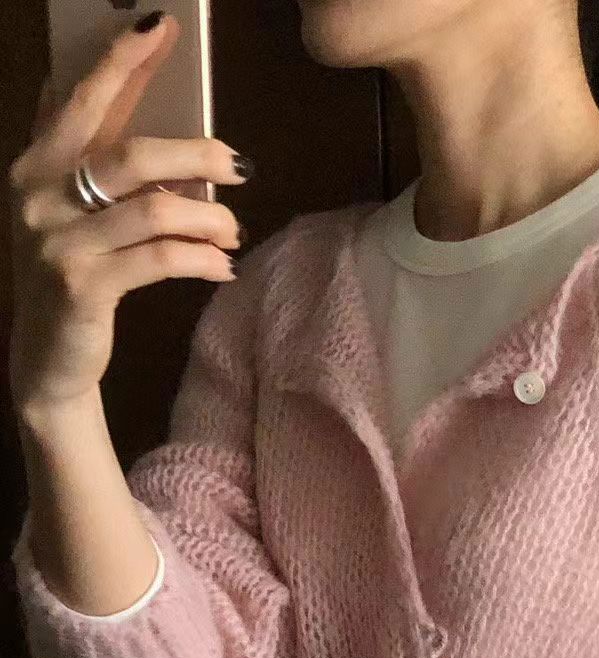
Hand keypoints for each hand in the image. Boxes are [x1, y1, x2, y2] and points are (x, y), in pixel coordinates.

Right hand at [7, 13, 248, 416]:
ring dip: (208, 216)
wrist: (49, 361)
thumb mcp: (71, 211)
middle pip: (130, 154)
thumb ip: (90, 158)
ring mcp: (60, 242)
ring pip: (154, 210)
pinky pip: (159, 259)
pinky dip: (200, 259)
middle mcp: (40, 195)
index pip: (84, 99)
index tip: (163, 26)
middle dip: (194, 153)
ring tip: (234, 230)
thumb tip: (125, 101)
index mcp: (36, 165)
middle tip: (239, 164)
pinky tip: (223, 265)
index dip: (123, 61)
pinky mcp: (85, 286)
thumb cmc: (74, 275)